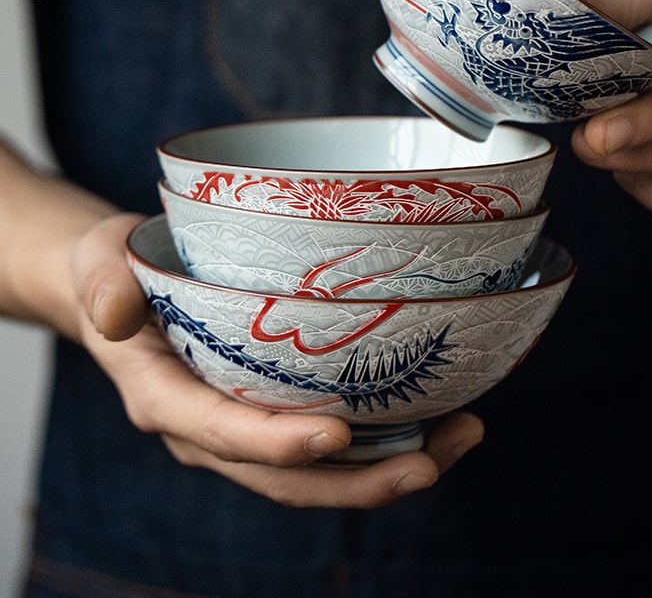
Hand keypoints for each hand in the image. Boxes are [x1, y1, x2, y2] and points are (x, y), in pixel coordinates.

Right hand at [73, 214, 483, 507]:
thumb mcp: (100, 260)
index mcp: (165, 399)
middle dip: (358, 481)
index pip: (221, 433)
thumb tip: (114, 312)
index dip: (275, 443)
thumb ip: (104, 282)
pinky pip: (332, 440)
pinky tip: (441, 414)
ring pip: (320, 471)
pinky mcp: (276, 409)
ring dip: (389, 465)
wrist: (128, 286)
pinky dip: (386, 437)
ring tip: (462, 438)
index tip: (334, 434)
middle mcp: (210, 428)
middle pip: (286, 476)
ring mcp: (247, 425)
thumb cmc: (118, 269)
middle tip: (431, 463)